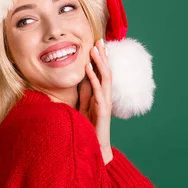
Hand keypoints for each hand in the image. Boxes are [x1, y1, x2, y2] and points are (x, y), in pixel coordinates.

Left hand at [78, 38, 113, 163]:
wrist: (94, 147)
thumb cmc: (88, 128)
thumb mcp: (83, 106)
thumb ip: (84, 93)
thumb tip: (81, 78)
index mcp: (101, 94)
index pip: (103, 73)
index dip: (101, 59)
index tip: (97, 44)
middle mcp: (105, 96)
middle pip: (106, 71)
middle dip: (103, 56)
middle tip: (99, 40)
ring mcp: (105, 102)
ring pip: (105, 77)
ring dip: (99, 62)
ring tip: (94, 49)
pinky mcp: (102, 109)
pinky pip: (98, 90)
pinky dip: (93, 77)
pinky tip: (88, 67)